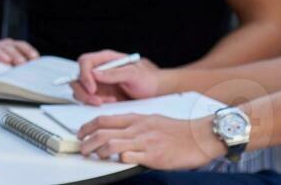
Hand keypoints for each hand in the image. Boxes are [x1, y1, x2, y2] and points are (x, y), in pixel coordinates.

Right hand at [0, 34, 39, 63]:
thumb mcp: (1, 59)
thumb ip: (14, 65)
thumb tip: (31, 74)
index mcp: (6, 46)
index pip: (19, 45)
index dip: (27, 50)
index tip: (34, 58)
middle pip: (8, 47)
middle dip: (16, 55)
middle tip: (22, 63)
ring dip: (1, 54)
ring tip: (7, 61)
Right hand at [72, 50, 161, 103]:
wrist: (155, 90)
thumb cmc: (147, 78)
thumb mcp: (134, 74)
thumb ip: (115, 73)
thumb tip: (96, 74)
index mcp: (106, 59)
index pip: (85, 62)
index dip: (84, 75)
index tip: (92, 89)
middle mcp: (99, 70)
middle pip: (78, 77)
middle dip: (84, 91)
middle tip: (97, 101)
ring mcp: (99, 83)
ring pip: (80, 90)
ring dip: (89, 99)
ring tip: (109, 101)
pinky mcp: (100, 95)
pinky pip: (89, 100)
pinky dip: (95, 104)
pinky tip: (111, 103)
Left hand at [78, 114, 222, 168]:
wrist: (199, 136)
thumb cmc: (178, 130)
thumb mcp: (153, 120)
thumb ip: (135, 125)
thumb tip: (119, 131)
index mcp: (137, 118)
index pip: (104, 119)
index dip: (87, 126)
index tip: (81, 133)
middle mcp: (137, 128)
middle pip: (102, 132)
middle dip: (87, 142)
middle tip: (82, 149)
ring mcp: (144, 142)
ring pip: (111, 144)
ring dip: (97, 152)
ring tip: (94, 157)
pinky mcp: (152, 156)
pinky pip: (129, 157)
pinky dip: (118, 160)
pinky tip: (116, 162)